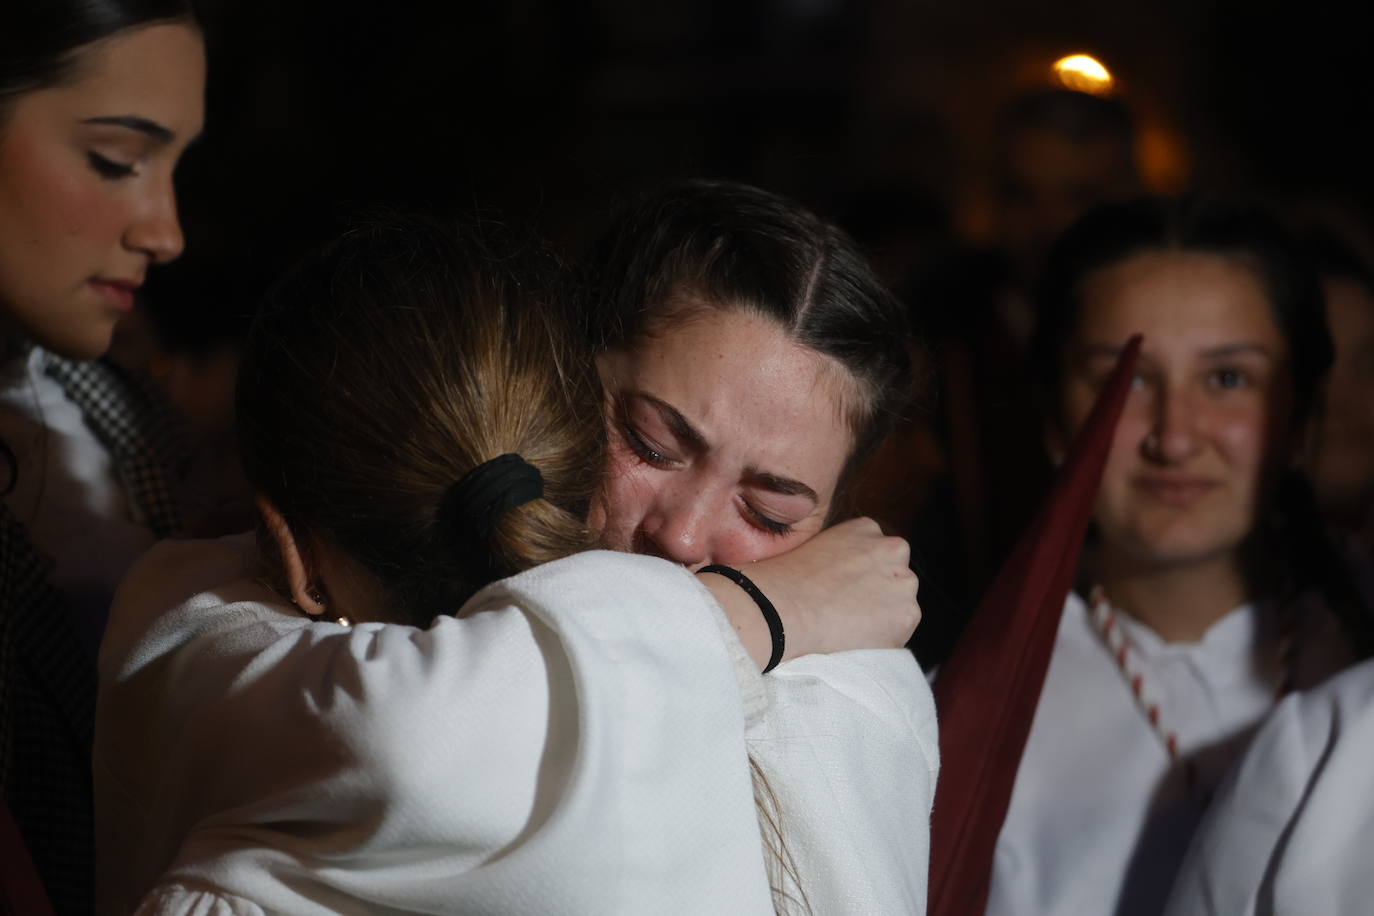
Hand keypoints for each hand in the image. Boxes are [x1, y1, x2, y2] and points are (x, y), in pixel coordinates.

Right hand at [700, 518, 919, 668]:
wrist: (785, 607)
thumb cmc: (786, 581)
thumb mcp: (815, 549)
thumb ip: (841, 557)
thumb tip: (845, 578)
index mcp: (867, 528)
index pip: (878, 554)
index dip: (863, 577)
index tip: (845, 591)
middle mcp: (893, 549)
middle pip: (895, 577)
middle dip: (879, 594)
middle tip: (849, 611)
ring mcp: (904, 582)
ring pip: (900, 605)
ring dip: (883, 617)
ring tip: (849, 628)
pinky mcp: (908, 614)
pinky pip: (899, 632)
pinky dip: (882, 641)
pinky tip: (854, 639)